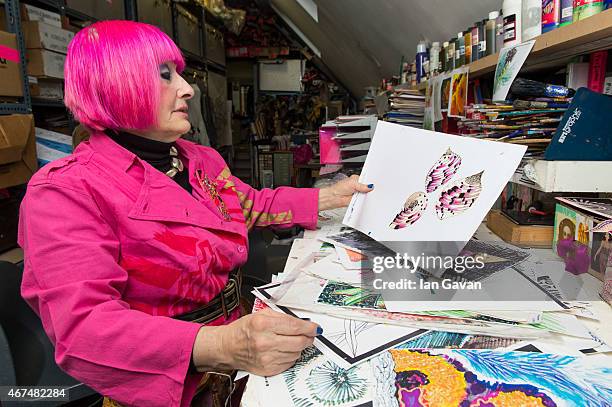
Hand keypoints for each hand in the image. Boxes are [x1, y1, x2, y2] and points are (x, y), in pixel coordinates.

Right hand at [192, 308, 319, 375]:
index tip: (316, 328)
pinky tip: (282, 350)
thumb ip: (284, 317)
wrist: (228, 347)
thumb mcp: (261, 314)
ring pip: (297, 353)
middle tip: (309, 334)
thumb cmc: (244, 329)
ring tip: (289, 341)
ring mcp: (266, 358)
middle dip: (308, 337)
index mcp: (263, 324)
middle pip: (299, 342)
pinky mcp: (268, 369)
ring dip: (298, 347)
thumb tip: (304, 324)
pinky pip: (289, 363)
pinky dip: (290, 356)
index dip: (309, 328)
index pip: (295, 327)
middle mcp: (264, 342)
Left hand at [318, 174, 372, 210]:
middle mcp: (358, 186)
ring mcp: (358, 193)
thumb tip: (370, 186)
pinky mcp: (358, 200)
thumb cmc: (339, 188)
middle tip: (371, 190)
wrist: (334, 198)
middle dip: (369, 189)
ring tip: (366, 194)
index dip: (370, 182)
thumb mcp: (352, 184)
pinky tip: (364, 199)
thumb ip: (362, 185)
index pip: (366, 180)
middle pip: (367, 187)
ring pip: (366, 194)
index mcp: (357, 179)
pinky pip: (363, 200)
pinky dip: (364, 201)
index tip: (375, 184)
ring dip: (367, 195)